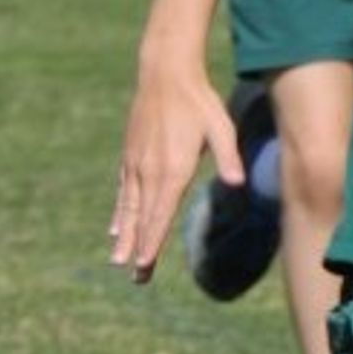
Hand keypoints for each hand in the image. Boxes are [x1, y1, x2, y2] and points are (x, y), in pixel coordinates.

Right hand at [111, 70, 237, 281]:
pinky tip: (115, 228)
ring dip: (125, 236)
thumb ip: (228, 157)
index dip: (152, 241)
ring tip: (117, 261)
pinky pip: (123, 191)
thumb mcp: (221, 128)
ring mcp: (136, 164)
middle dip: (139, 249)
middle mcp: (150, 171)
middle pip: (142, 218)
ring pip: (128, 208)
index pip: (160, 213)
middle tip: (134, 278)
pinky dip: (119, 212)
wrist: (166, 75)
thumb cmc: (200, 103)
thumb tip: (236, 183)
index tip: (143, 265)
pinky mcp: (130, 156)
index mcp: (173, 169)